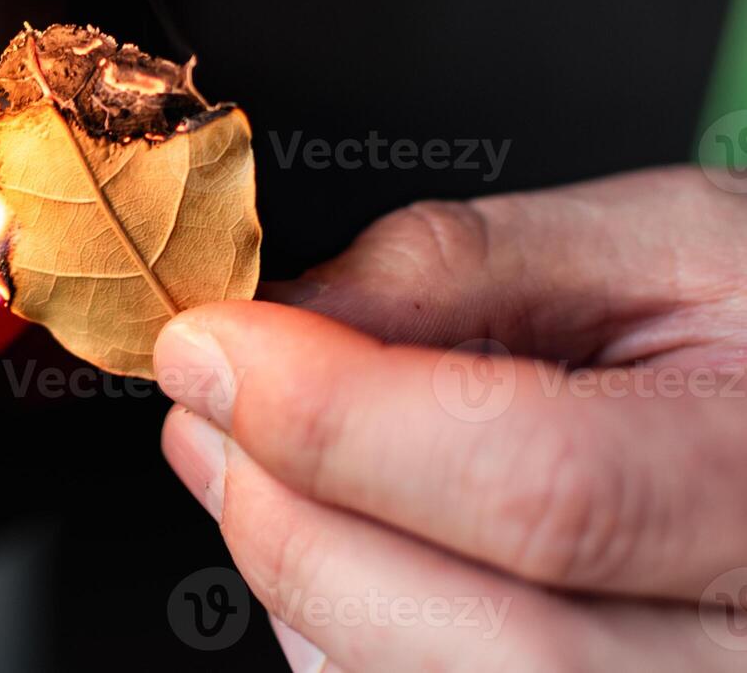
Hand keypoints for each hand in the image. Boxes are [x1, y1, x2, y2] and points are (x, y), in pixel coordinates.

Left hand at [155, 166, 746, 671]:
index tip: (211, 347)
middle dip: (291, 515)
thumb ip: (472, 262)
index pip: (541, 484)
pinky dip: (341, 642)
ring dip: (302, 585)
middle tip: (207, 410)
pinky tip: (339, 554)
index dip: (336, 419)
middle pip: (487, 640)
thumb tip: (291, 313)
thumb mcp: (667, 242)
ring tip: (258, 468)